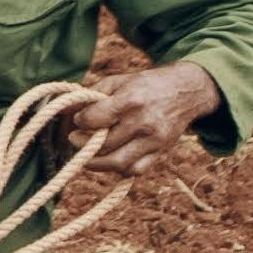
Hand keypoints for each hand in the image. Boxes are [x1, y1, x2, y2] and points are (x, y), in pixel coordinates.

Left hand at [68, 60, 221, 181]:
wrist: (186, 91)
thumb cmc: (147, 85)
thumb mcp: (119, 81)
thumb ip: (91, 96)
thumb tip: (65, 111)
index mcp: (131, 101)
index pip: (94, 119)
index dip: (80, 120)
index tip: (79, 119)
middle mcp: (143, 123)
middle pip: (103, 145)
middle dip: (82, 144)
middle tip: (76, 138)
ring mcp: (154, 140)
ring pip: (117, 163)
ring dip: (95, 163)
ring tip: (87, 154)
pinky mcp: (161, 152)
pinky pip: (135, 170)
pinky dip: (119, 169)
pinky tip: (111, 159)